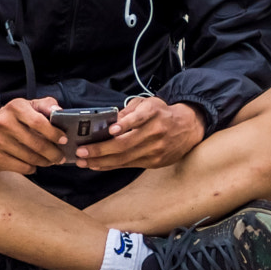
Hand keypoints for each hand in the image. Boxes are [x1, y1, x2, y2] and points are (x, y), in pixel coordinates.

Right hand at [0, 97, 64, 173]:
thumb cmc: (11, 118)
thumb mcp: (26, 106)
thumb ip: (45, 105)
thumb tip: (59, 111)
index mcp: (15, 108)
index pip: (39, 122)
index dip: (54, 133)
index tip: (64, 140)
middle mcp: (4, 123)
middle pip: (37, 144)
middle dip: (54, 153)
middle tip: (61, 157)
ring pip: (30, 158)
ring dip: (45, 162)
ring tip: (51, 161)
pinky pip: (21, 167)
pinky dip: (32, 168)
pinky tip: (35, 165)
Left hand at [75, 97, 202, 170]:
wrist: (188, 128)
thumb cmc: (162, 114)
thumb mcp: (149, 104)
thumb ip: (130, 111)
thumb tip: (109, 121)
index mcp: (154, 112)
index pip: (140, 118)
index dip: (125, 124)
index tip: (111, 129)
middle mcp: (157, 131)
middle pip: (125, 143)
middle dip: (100, 149)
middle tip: (81, 150)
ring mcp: (156, 149)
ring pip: (124, 158)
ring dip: (101, 161)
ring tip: (83, 161)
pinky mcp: (155, 161)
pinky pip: (128, 165)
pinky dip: (110, 166)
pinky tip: (97, 165)